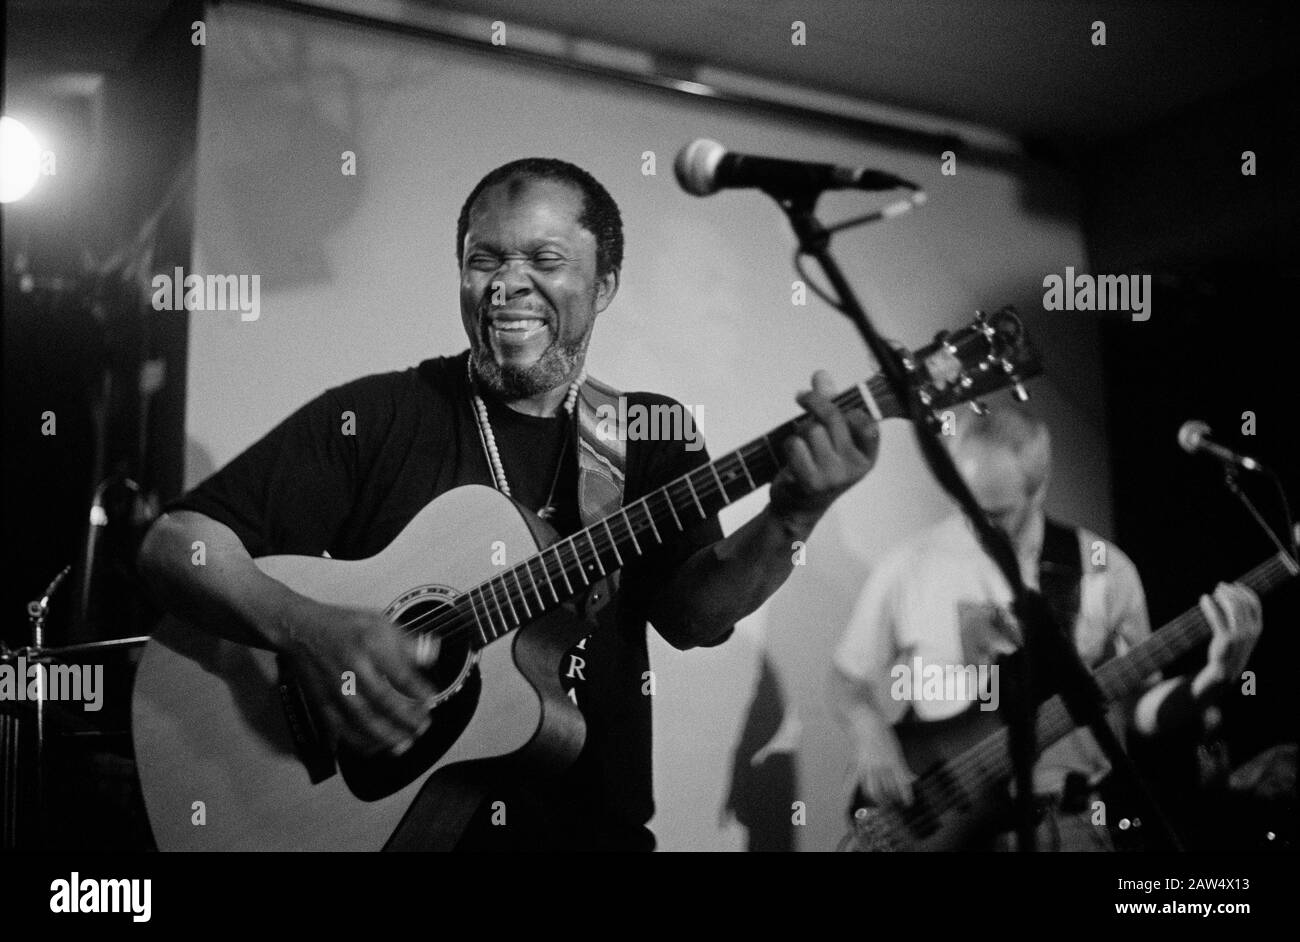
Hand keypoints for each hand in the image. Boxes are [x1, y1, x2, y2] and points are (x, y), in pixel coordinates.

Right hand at [277, 597, 437, 756]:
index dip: (417, 690)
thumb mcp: (378, 621)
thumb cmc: (342, 625)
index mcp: (368, 645)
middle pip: (382, 701)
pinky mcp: (323, 703)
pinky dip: (361, 742)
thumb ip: (407, 641)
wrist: (300, 629)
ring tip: (406, 742)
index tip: (431, 699)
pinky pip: (343, 729)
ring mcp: (335, 689)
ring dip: (387, 736)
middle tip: (422, 726)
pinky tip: (377, 746)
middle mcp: (351, 669)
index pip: (398, 672)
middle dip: (406, 718)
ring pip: (363, 720)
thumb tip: (432, 654)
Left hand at [769, 370, 879, 533]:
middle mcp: (854, 467)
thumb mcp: (830, 438)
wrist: (798, 508)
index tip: (835, 404)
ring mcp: (834, 476)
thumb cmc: (817, 468)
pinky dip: (789, 445)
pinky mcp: (811, 481)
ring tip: (801, 446)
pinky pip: (795, 445)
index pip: (868, 423)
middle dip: (814, 404)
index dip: (850, 409)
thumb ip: (829, 405)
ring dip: (800, 432)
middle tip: (802, 397)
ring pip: (811, 430)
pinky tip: (792, 456)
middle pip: (833, 418)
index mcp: (866, 456)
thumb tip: (821, 375)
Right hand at [849, 726, 914, 806]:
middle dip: (891, 799)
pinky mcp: (858, 763)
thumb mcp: (896, 750)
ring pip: (873, 789)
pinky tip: (847, 798)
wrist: (866, 721)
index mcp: (894, 761)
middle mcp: (881, 765)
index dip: (906, 795)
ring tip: (880, 802)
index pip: (902, 783)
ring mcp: (869, 766)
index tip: (908, 803)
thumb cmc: (882, 732)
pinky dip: (849, 790)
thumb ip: (902, 767)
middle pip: (888, 789)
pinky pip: (853, 780)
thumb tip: (913, 779)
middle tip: (894, 804)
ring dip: (877, 798)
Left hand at [1193, 582, 1262, 697]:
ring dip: (1222, 596)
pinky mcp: (1225, 640)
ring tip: (1212, 593)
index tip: (1234, 584)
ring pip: (1232, 608)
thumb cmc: (1230, 650)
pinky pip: (1217, 617)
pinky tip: (1203, 599)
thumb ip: (1243, 619)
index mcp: (1257, 628)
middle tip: (1219, 586)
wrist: (1224, 672)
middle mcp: (1251, 631)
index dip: (1244, 591)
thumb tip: (1232, 596)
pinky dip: (1210, 605)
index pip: (1255, 603)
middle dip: (1230, 591)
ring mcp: (1239, 636)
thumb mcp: (1242, 635)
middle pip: (1242, 603)